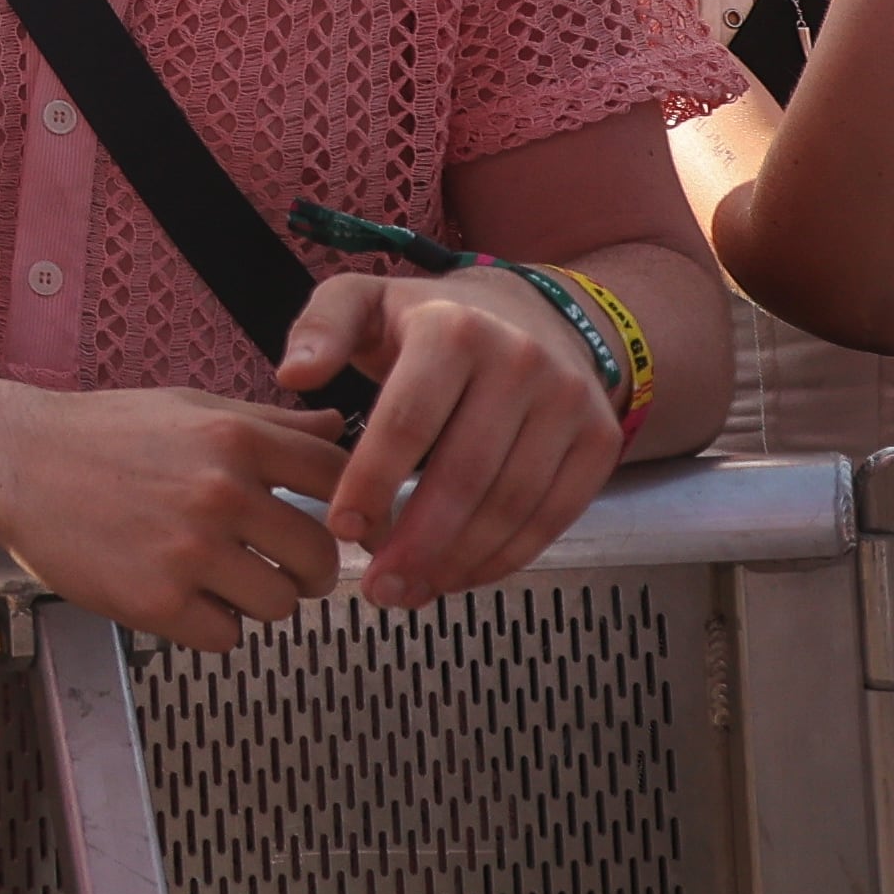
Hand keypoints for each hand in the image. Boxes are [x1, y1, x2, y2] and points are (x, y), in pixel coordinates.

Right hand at [0, 378, 345, 651]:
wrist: (12, 460)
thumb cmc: (98, 434)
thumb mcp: (187, 408)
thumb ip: (266, 423)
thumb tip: (334, 429)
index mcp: (233, 439)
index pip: (338, 477)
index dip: (353, 506)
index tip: (346, 524)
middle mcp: (218, 492)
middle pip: (320, 556)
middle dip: (306, 569)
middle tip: (278, 565)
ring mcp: (188, 550)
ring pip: (279, 605)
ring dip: (256, 599)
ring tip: (216, 578)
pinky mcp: (156, 601)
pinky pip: (225, 637)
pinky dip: (209, 625)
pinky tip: (180, 595)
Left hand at [277, 267, 622, 607]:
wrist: (532, 314)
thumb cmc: (428, 320)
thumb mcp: (363, 302)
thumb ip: (319, 330)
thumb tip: (293, 376)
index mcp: (452, 328)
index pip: (408, 421)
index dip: (373, 481)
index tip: (342, 529)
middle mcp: (520, 362)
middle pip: (465, 474)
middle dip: (417, 543)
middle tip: (378, 588)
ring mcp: (569, 402)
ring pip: (512, 503)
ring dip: (459, 561)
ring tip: (410, 591)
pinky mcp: (600, 439)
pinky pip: (553, 514)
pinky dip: (507, 556)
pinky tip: (462, 575)